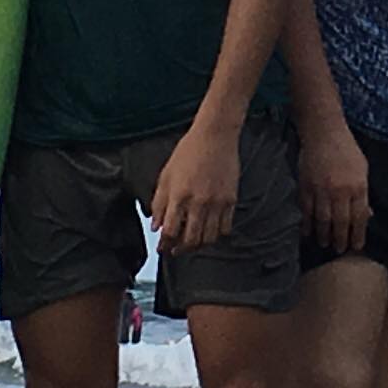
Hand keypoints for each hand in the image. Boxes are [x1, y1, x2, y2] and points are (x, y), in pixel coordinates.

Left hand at [149, 117, 242, 252]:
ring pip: (209, 238)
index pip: (171, 231)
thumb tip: (156, 225)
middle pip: (190, 239)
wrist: (215, 136)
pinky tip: (210, 232)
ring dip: (199, 245)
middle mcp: (199, 202)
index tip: (162, 248)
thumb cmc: (189, 151)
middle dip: (181, 250)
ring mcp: (217, 202)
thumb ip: (159, 202)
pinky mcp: (231, 200)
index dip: (165, 244)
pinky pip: (225, 228)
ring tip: (192, 243)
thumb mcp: (166, 175)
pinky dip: (217, 235)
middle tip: (176, 251)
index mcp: (179, 196)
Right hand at [301, 120, 371, 255]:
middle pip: (341, 222)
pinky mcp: (306, 187)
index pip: (359, 217)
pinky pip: (307, 211)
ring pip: (323, 220)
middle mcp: (341, 191)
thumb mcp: (363, 169)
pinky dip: (307, 223)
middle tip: (339, 250)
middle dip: (341, 239)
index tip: (356, 246)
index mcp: (358, 186)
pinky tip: (308, 232)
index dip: (358, 234)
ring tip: (325, 244)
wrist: (323, 132)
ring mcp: (322, 190)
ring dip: (324, 235)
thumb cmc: (346, 150)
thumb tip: (367, 215)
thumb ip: (363, 194)